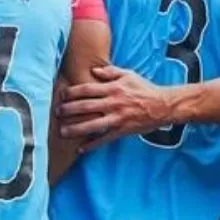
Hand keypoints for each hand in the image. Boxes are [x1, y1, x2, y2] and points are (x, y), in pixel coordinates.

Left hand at [55, 66, 174, 149]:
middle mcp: (113, 103)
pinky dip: (92, 145)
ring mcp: (117, 118)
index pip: (87, 89)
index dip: (71, 92)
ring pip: (92, 125)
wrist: (163, 105)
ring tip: (62, 132)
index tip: (61, 95)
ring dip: (75, 129)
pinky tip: (80, 149)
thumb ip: (110, 72)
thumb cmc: (144, 88)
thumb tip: (94, 70)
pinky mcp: (122, 131)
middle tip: (56, 113)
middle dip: (68, 110)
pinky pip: (104, 139)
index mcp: (113, 88)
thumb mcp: (128, 75)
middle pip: (85, 107)